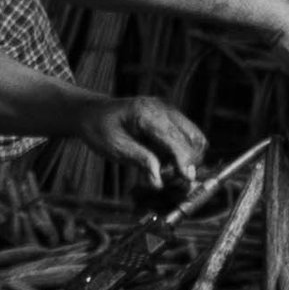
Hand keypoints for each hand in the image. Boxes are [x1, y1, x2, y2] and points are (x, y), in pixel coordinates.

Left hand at [73, 95, 205, 190]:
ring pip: (196, 140)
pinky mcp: (172, 119)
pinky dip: (182, 154)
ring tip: (165, 171)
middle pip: (194, 138)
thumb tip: (159, 181)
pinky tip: (164, 162)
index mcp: (146, 112)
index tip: (186, 180)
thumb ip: (139, 160)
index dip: (184, 160)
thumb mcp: (114, 147)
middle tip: (170, 179)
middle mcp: (163, 109)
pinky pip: (188, 139)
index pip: (175, 138)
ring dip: (187, 159)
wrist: (92, 114)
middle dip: (189, 162)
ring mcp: (170, 112)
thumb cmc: (99, 129)